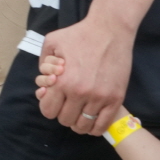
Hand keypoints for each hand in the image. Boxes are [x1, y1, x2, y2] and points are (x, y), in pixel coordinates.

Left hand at [35, 17, 132, 134]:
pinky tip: (91, 121)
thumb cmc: (79, 35)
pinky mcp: (116, 99)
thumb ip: (43, 63)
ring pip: (83, 126)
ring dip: (78, 122)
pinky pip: (103, 125)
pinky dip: (95, 128)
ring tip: (78, 113)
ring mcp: (99, 98)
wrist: (109, 31)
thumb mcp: (51, 43)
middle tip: (66, 104)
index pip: (48, 111)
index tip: (52, 100)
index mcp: (62, 81)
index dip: (48, 106)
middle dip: (62, 113)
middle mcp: (80, 93)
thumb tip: (44, 83)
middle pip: (65, 120)